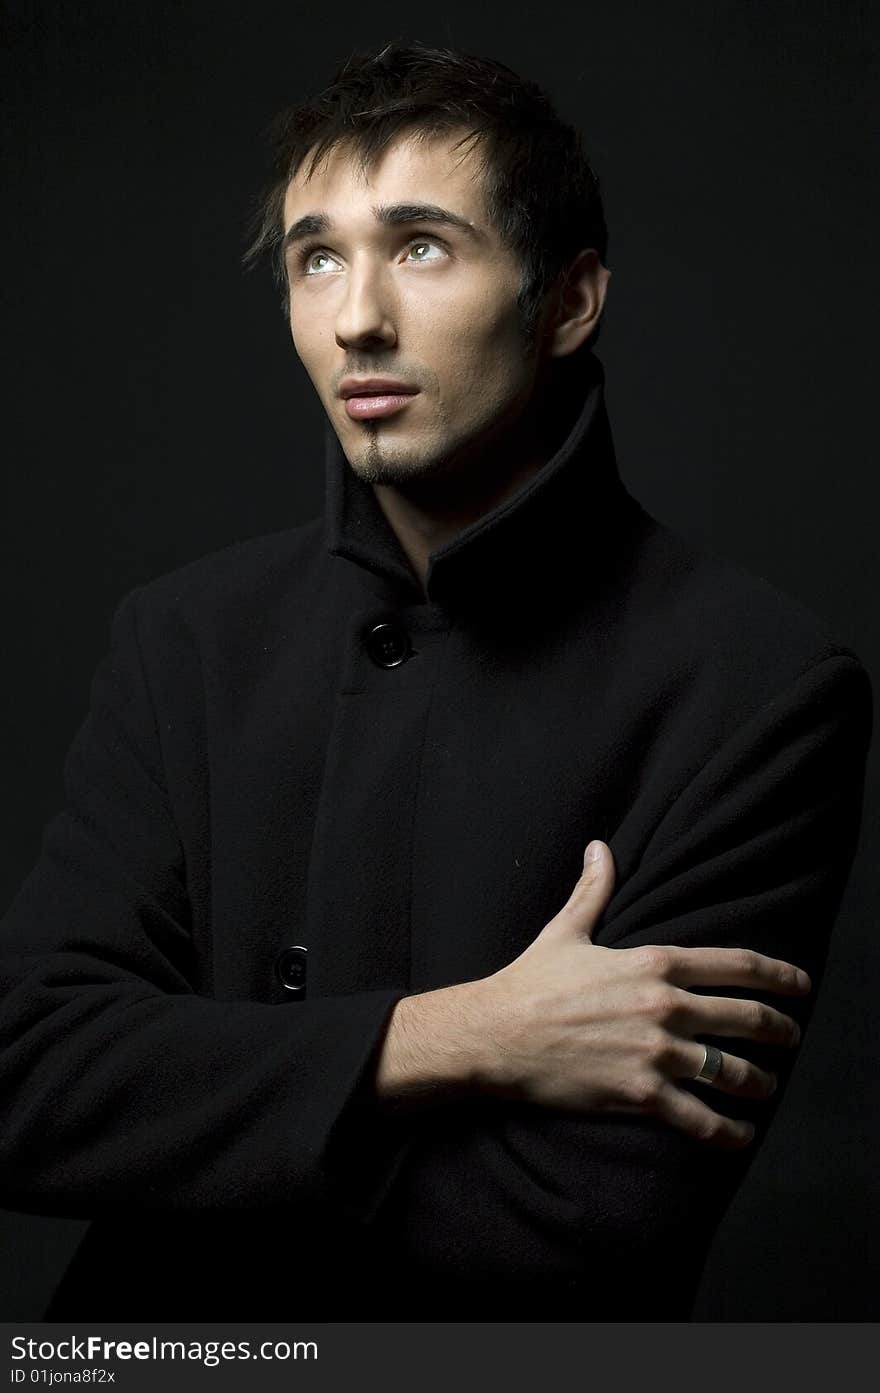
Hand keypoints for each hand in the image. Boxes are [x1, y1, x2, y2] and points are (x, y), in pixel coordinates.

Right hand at [476, 840, 810, 1148]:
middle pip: (749, 1019)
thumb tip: (600, 848)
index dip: (780, 976)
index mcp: (654, 963)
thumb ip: (592, 891)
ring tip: (765, 1088)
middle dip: (781, 1031)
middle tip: (792, 1038)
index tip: (801, 986)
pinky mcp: (641, 1095)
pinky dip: (730, 1132)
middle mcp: (665, 1006)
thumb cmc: (529, 983)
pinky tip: (739, 1134)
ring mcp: (656, 1053)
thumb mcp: (566, 932)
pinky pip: (702, 1119)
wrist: (494, 1034)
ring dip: (760, 1084)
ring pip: (734, 1073)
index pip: (738, 965)